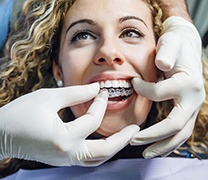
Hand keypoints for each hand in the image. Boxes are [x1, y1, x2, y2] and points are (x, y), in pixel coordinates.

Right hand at [0, 83, 138, 169]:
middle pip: (104, 152)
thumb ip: (74, 93)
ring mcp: (64, 160)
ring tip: (124, 136)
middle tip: (136, 129)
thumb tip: (95, 88)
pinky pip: (86, 159)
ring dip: (112, 147)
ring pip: (96, 159)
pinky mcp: (61, 160)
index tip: (101, 90)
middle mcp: (67, 154)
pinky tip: (102, 138)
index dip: (98, 103)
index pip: (91, 120)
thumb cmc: (19, 114)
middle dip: (122, 140)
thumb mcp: (48, 97)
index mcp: (64, 138)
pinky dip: (98, 150)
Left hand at [130, 17, 204, 157]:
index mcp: (188, 82)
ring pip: (181, 134)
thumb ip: (167, 52)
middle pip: (175, 125)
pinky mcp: (187, 110)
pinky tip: (156, 147)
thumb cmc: (175, 45)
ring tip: (146, 153)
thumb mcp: (171, 43)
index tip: (132, 83)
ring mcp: (192, 106)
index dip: (143, 90)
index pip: (160, 94)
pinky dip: (168, 141)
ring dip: (162, 145)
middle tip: (132, 140)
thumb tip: (163, 65)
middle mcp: (194, 98)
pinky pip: (180, 131)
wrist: (186, 46)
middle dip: (153, 136)